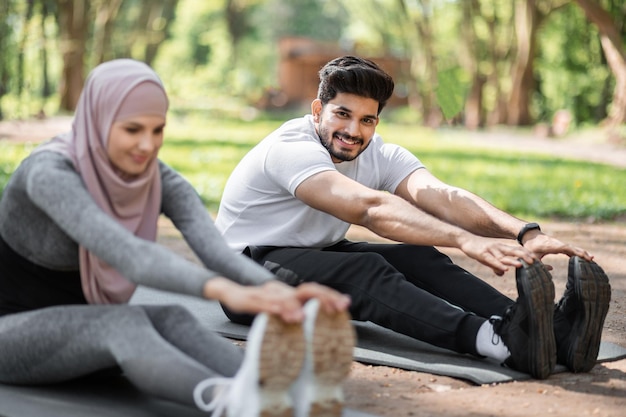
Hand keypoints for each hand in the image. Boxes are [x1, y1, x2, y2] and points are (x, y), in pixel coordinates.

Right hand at [203, 278, 349, 322]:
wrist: (230, 291)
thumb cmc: (258, 301)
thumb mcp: (279, 308)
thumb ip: (294, 311)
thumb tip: (312, 321)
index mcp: (290, 293)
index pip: (314, 291)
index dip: (330, 296)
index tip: (345, 304)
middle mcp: (282, 290)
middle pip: (307, 290)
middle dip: (324, 297)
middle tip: (338, 307)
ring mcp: (268, 293)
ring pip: (287, 297)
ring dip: (298, 306)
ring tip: (308, 316)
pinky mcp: (253, 299)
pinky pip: (265, 303)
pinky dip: (275, 307)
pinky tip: (282, 313)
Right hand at [459, 235, 536, 275]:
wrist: (465, 240)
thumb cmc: (478, 249)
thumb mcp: (490, 259)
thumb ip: (496, 265)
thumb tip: (503, 273)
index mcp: (504, 249)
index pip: (521, 252)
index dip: (532, 257)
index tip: (545, 265)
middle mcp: (500, 248)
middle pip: (516, 252)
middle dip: (527, 257)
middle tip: (538, 263)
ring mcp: (492, 250)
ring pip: (505, 256)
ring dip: (514, 261)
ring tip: (524, 265)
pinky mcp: (483, 254)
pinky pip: (492, 260)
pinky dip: (499, 264)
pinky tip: (505, 268)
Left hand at [521, 232, 592, 261]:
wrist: (530, 235)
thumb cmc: (530, 245)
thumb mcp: (533, 256)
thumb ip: (540, 264)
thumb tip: (551, 270)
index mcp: (552, 246)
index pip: (566, 248)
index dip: (575, 252)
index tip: (584, 256)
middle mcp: (558, 244)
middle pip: (573, 248)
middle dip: (582, 253)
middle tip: (592, 260)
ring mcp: (560, 244)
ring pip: (573, 248)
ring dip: (582, 253)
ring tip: (592, 260)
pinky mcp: (560, 246)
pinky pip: (571, 249)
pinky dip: (577, 253)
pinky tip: (584, 258)